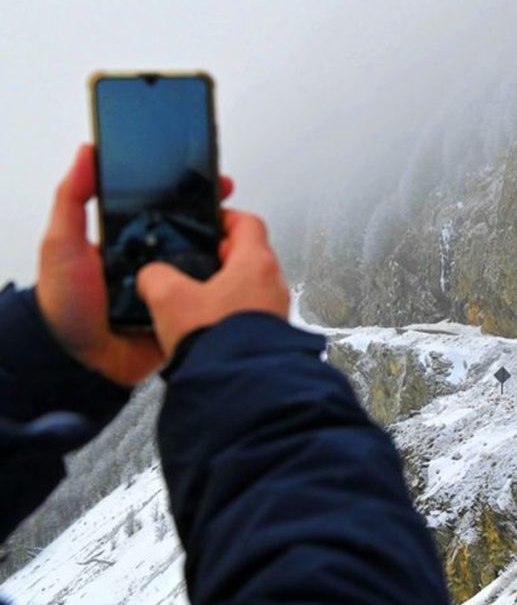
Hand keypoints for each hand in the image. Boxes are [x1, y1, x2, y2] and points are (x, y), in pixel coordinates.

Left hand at [37, 144, 233, 385]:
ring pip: (209, 267)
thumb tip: (87, 154)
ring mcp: (171, 288)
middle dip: (220, 224)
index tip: (214, 181)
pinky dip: (220, 295)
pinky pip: (208, 301)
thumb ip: (72, 198)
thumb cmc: (63, 305)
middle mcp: (155, 260)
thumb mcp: (62, 243)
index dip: (193, 193)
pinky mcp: (183, 315)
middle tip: (234, 218)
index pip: (169, 207)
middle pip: (196, 235)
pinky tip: (229, 285)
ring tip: (237, 249)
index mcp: (131, 238)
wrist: (74, 361)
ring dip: (224, 259)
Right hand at [137, 210, 289, 355]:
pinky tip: (208, 329)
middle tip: (194, 263)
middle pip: (248, 256)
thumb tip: (152, 276)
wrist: (238, 387)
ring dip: (224, 290)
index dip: (224, 217)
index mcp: (256, 263)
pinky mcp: (271, 337)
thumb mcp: (169, 298)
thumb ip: (156, 276)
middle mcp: (273, 285)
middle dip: (219, 258)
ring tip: (196, 300)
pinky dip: (230, 315)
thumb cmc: (218, 342)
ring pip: (249, 288)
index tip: (210, 220)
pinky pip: (250, 316)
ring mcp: (276, 312)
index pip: (246, 222)